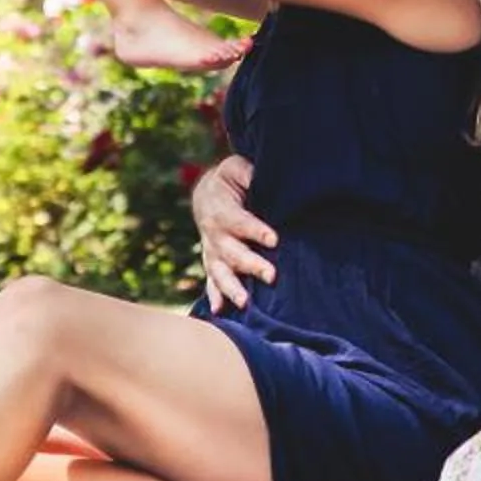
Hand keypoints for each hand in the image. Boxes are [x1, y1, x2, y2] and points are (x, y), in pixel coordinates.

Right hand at [192, 154, 276, 311]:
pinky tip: (220, 311)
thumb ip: (248, 174)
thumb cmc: (229, 181)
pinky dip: (215, 297)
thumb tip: (262, 179)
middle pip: (232, 252)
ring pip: (220, 272)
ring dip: (232, 288)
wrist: (207, 195)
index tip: (274, 240)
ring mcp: (212, 252)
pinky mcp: (213, 263)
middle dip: (251, 264)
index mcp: (221, 209)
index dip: (255, 230)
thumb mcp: (236, 169)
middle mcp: (214, 234)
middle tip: (271, 275)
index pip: (239, 221)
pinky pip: (212, 282)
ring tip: (245, 302)